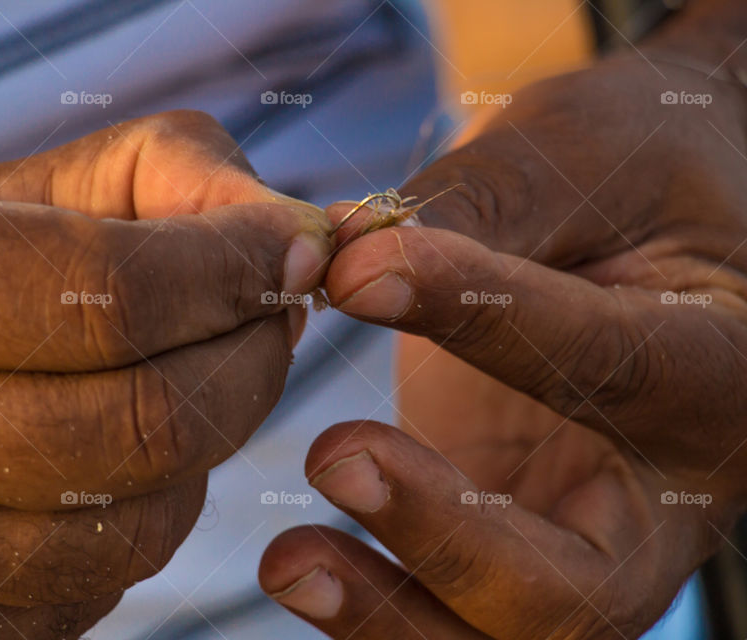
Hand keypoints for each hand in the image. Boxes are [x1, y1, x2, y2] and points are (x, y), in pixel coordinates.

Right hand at [0, 110, 329, 638]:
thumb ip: (139, 178)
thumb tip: (289, 228)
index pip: (110, 292)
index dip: (236, 267)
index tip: (295, 248)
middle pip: (142, 423)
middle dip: (251, 363)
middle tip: (272, 318)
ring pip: (133, 529)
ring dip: (203, 453)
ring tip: (192, 388)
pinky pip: (87, 596)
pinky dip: (137, 524)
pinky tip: (117, 469)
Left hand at [259, 9, 746, 638]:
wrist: (642, 208)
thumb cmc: (629, 166)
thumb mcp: (579, 157)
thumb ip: (476, 211)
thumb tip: (344, 257)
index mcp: (721, 368)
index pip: (611, 364)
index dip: (483, 321)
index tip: (359, 269)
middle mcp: (665, 485)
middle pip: (587, 586)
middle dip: (449, 538)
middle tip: (335, 455)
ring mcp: (589, 529)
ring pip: (519, 634)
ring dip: (394, 617)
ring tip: (287, 560)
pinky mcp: (513, 534)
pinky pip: (455, 616)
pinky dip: (378, 613)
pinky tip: (300, 564)